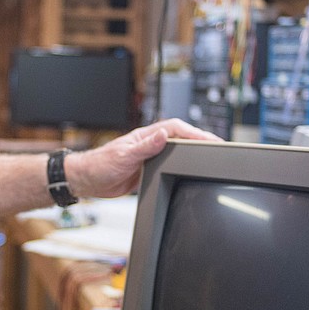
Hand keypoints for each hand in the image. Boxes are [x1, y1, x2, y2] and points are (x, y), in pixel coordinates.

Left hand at [64, 119, 220, 198]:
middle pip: (181, 139)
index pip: (176, 129)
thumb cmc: (100, 164)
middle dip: (200, 142)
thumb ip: (145, 146)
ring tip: (211, 160)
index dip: (195, 133)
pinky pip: (169, 167)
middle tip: (219, 148)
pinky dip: (181, 169)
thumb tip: (162, 134)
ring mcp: (150, 157)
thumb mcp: (124, 156)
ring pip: (177, 153)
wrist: (88, 180)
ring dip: (193, 155)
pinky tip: (191, 174)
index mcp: (146, 136)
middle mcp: (150, 144)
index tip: (211, 139)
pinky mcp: (148, 170)